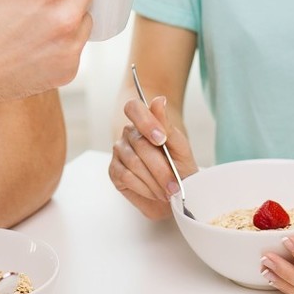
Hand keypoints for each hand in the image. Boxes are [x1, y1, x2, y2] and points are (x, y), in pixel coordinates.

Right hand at [109, 94, 198, 219]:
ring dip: (154, 181)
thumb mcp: (180, 147)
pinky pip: (126, 177)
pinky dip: (144, 188)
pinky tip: (154, 192)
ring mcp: (119, 152)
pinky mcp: (114, 171)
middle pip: (141, 144)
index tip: (162, 140)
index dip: (146, 122)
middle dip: (161, 168)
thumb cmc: (179, 168)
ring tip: (167, 191)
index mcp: (144, 122)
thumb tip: (159, 99)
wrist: (175, 194)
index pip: (134, 108)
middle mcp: (129, 134)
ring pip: (134, 163)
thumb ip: (167, 125)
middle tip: (174, 184)